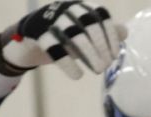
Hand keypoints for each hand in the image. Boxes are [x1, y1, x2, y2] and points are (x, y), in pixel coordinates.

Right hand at [0, 2, 125, 80]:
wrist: (25, 42)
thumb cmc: (60, 38)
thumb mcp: (83, 35)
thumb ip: (104, 32)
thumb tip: (125, 32)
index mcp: (78, 6)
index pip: (100, 14)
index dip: (110, 34)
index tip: (115, 55)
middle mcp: (64, 8)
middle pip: (88, 24)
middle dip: (101, 45)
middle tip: (106, 66)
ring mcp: (49, 18)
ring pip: (73, 34)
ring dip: (89, 53)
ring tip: (98, 71)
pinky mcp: (35, 32)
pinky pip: (54, 47)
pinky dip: (67, 62)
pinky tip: (77, 75)